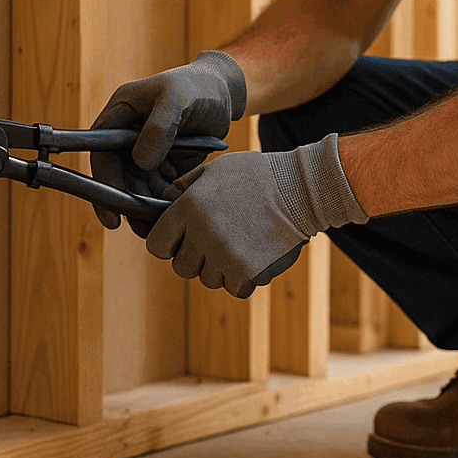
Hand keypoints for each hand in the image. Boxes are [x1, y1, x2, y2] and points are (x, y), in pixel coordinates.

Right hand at [90, 50, 246, 235]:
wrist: (224, 93)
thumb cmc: (198, 87)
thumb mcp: (179, 97)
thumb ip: (160, 125)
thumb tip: (140, 161)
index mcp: (120, 114)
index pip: (101, 154)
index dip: (103, 185)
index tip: (112, 213)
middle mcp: (127, 135)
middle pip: (118, 177)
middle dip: (128, 205)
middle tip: (143, 229)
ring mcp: (144, 151)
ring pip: (138, 188)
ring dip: (147, 209)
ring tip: (161, 228)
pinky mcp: (163, 164)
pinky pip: (158, 189)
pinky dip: (164, 203)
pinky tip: (176, 216)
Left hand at [145, 134, 368, 297]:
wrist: (300, 189)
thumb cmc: (257, 175)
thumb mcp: (215, 169)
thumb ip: (184, 187)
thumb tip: (162, 202)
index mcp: (188, 208)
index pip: (157, 245)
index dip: (167, 244)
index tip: (179, 241)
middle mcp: (201, 234)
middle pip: (181, 267)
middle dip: (194, 258)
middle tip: (213, 243)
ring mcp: (224, 256)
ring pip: (208, 279)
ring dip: (220, 268)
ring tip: (240, 244)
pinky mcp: (247, 272)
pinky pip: (233, 288)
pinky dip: (242, 278)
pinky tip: (253, 256)